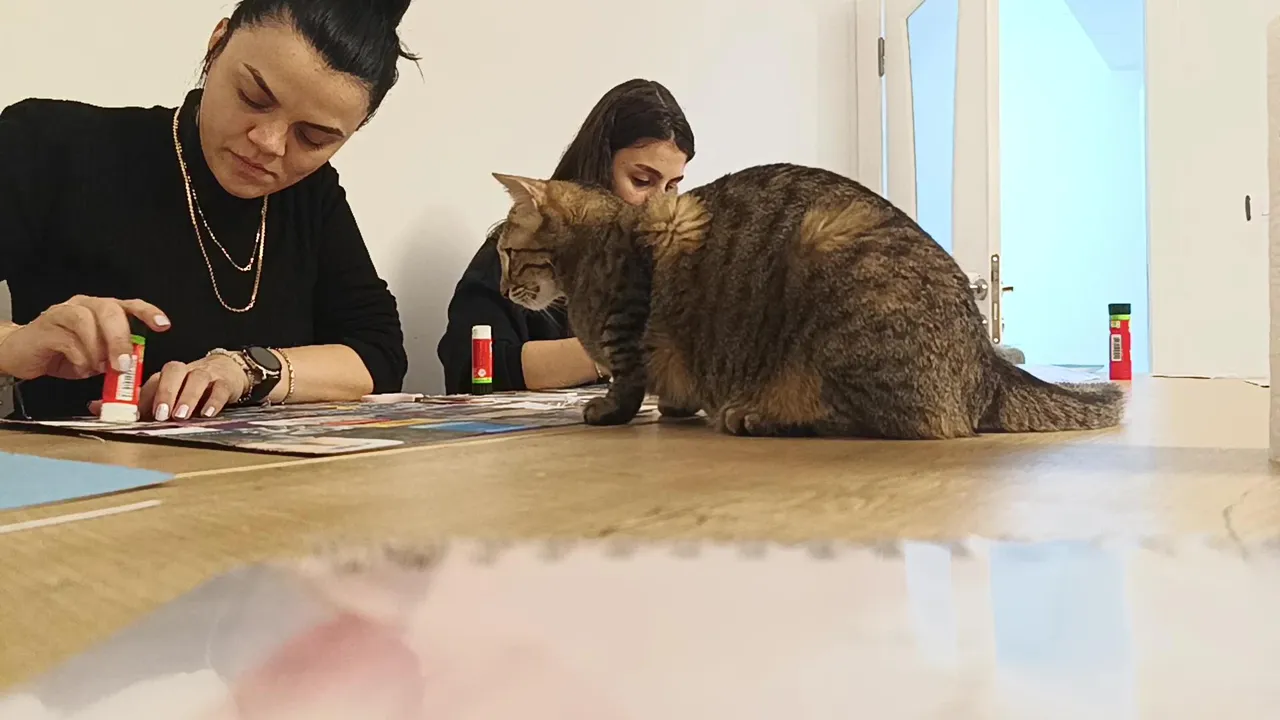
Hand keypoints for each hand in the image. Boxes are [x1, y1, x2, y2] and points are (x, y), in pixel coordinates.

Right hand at [0, 295, 169, 379]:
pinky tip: (81, 368)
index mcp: (102, 310)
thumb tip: (135, 369)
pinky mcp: (45, 327)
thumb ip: (116, 358)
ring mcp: (64, 313)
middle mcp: (85, 306)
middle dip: (121, 339)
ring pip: (87, 321)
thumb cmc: (63, 353)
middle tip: (123, 364)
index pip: (129, 305)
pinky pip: (67, 339)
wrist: (23, 354)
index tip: (163, 326)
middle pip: (109, 310)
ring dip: (98, 349)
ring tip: (98, 367)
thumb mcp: (97, 358)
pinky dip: (79, 358)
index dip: (148, 313)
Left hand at [90, 353, 247, 420]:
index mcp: (166, 375)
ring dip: (188, 396)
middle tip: (161, 414)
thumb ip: (133, 403)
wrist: (228, 372)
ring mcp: (206, 375)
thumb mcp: (162, 395)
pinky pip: (220, 388)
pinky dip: (214, 400)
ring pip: (197, 378)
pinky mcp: (226, 382)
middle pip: (174, 372)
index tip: (135, 414)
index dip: (143, 395)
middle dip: (166, 392)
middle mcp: (184, 372)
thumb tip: (93, 407)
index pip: (152, 380)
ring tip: (182, 415)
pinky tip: (208, 413)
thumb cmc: (190, 387)